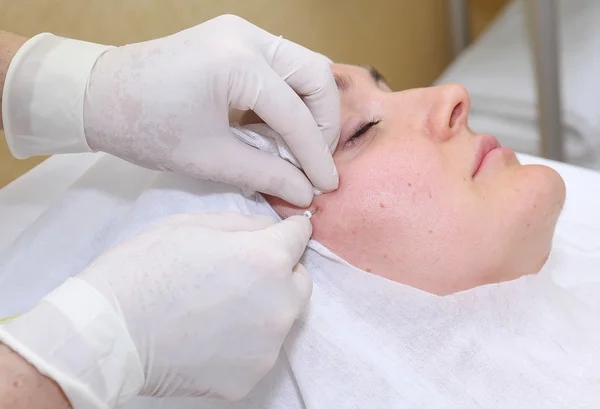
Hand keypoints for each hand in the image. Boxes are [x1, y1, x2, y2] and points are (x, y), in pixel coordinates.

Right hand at [0, 212, 312, 406]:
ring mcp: (268, 346)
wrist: (109, 333)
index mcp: (267, 259)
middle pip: (299, 280)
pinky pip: (260, 350)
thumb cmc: (144, 269)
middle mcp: (279, 304)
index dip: (288, 231)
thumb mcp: (193, 224)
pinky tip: (210, 335)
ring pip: (281, 317)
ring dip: (263, 308)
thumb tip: (272, 230)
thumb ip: (245, 224)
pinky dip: (245, 342)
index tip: (280, 233)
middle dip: (279, 272)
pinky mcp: (251, 377)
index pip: (301, 235)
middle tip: (240, 274)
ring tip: (218, 307)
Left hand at [84, 15, 339, 206]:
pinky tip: (279, 127)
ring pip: (304, 65)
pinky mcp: (234, 37)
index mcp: (238, 63)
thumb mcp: (209, 158)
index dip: (315, 155)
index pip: (296, 114)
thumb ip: (266, 174)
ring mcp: (241, 31)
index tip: (326, 186)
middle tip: (315, 160)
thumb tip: (306, 193)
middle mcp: (247, 36)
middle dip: (324, 121)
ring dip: (310, 106)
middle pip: (317, 73)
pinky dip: (289, 96)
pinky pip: (282, 64)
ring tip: (300, 146)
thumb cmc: (146, 129)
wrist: (99, 96)